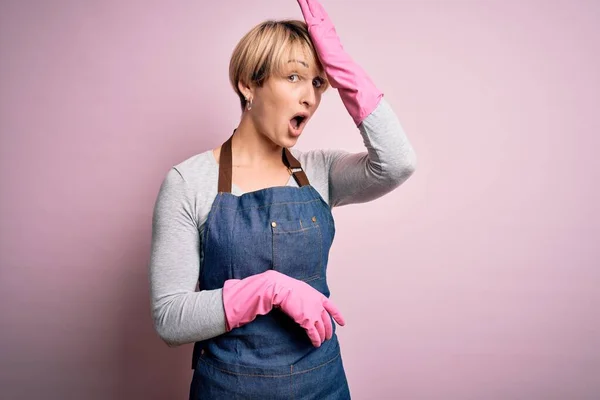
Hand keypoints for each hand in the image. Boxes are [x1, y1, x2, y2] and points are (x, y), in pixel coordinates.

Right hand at [223, 270, 344, 346]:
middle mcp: (318, 305)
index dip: (338, 316)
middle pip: (327, 321)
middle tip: (328, 336)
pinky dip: (315, 339)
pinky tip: (315, 344)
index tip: (342, 323)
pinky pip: (313, 333)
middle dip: (328, 330)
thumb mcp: (301, 289)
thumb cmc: (286, 286)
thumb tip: (305, 302)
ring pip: (321, 329)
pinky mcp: (306, 321)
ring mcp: (313, 313)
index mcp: (318, 296)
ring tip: (321, 342)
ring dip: (322, 337)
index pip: (332, 308)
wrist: (280, 288)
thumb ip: (307, 297)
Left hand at [297, 0, 383, 125]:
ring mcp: (332, 44)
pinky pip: (318, 29)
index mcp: (334, 51)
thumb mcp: (338, 79)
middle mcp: (333, 44)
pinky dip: (313, 18)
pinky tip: (307, 9)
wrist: (359, 91)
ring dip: (312, 8)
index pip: (324, 31)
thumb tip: (330, 76)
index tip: (313, 9)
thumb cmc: (352, 89)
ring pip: (320, 21)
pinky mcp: (328, 47)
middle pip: (322, 22)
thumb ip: (333, 72)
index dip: (319, 19)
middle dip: (314, 8)